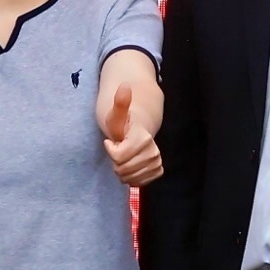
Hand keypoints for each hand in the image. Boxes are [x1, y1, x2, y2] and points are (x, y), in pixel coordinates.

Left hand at [97, 58, 163, 187]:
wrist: (139, 128)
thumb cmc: (123, 122)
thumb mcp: (116, 114)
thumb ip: (120, 103)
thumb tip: (124, 86)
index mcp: (143, 138)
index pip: (118, 157)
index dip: (111, 150)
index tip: (112, 141)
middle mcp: (153, 152)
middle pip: (124, 170)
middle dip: (116, 162)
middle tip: (118, 150)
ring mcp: (157, 162)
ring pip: (131, 179)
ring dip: (123, 171)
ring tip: (124, 157)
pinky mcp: (158, 170)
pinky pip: (140, 183)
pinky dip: (133, 177)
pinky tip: (131, 165)